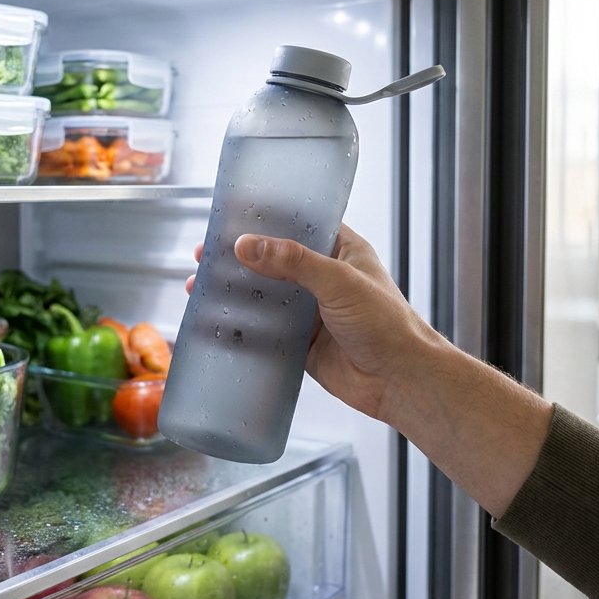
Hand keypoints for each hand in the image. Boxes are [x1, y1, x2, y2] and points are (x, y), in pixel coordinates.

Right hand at [186, 225, 452, 423]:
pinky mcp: (302, 344)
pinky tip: (216, 324)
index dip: (264, 220)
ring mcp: (311, 312)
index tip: (230, 217)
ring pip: (264, 297)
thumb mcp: (339, 282)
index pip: (297, 225)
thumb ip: (293, 262)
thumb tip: (248, 245)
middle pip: (272, 261)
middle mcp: (324, 278)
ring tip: (198, 287)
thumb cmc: (388, 324)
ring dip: (234, 292)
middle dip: (238, 259)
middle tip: (204, 255)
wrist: (400, 381)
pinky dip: (241, 327)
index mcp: (341, 250)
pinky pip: (265, 332)